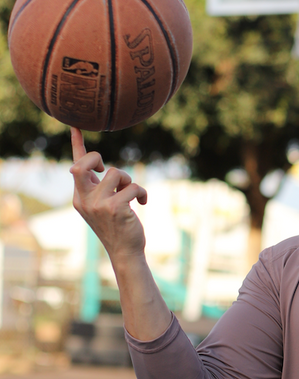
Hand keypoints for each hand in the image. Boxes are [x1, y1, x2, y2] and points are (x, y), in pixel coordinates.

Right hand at [69, 127, 147, 259]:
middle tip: (105, 168)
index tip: (76, 126)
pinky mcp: (115, 208)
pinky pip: (133, 186)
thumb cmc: (117, 226)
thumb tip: (104, 169)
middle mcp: (84, 199)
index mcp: (80, 197)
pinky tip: (143, 203)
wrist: (125, 251)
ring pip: (117, 172)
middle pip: (83, 164)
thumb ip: (99, 188)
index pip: (76, 167)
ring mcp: (98, 204)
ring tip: (131, 194)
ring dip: (129, 180)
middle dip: (96, 157)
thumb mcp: (103, 206)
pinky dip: (141, 193)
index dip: (77, 145)